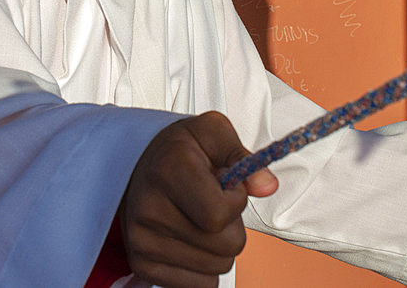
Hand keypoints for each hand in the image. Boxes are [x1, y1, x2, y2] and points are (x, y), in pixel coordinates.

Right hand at [120, 111, 277, 286]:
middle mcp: (149, 209)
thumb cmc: (180, 150)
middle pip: (226, 246)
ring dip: (220, 246)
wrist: (139, 166)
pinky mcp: (143, 265)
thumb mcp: (214, 133)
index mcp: (168, 171)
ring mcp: (142, 241)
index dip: (235, 201)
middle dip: (232, 225)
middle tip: (211, 201)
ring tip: (198, 217)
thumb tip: (267, 186)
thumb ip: (243, 158)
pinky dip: (206, 266)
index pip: (219, 215)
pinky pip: (202, 284)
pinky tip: (191, 238)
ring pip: (218, 267)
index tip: (225, 184)